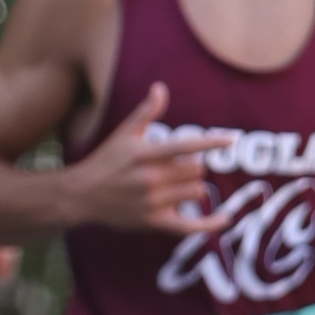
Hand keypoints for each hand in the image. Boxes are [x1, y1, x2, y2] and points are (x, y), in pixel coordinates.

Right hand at [71, 81, 222, 234]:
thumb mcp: (124, 134)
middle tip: (179, 168)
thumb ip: (146, 112)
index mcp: (145, 154)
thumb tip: (160, 88)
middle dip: (194, 167)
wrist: (81, 195)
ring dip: (194, 187)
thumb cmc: (106, 161)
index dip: (212, 142)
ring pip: (197, 192)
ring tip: (178, 185)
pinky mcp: (152, 222)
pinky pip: (190, 226)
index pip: (186, 145)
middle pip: (197, 170)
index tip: (232, 138)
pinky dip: (210, 223)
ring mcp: (151, 202)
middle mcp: (149, 178)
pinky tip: (226, 219)